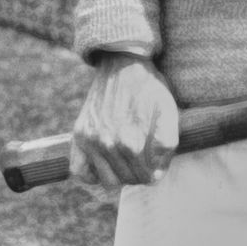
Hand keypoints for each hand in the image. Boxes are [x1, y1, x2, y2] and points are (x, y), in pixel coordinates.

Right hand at [70, 53, 179, 187]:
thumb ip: (167, 144)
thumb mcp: (168, 111)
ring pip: (106, 180)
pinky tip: (105, 162)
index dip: (155, 172)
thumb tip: (156, 173)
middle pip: (127, 179)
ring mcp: (90, 141)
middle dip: (139, 173)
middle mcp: (108, 145)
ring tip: (127, 160)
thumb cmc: (148, 88)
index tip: (156, 164)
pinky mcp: (78, 136)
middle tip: (144, 160)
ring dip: (119, 175)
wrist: (123, 65)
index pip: (145, 177)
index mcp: (132, 142)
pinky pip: (79, 172)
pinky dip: (91, 174)